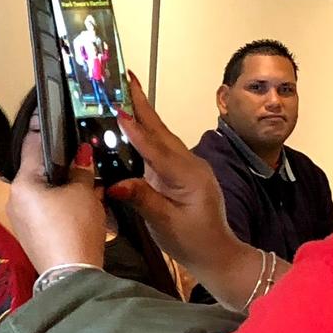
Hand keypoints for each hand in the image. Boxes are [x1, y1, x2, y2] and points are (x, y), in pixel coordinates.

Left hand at [4, 127, 117, 277]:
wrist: (72, 276)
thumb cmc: (75, 230)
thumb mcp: (84, 192)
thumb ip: (81, 169)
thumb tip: (82, 153)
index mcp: (23, 184)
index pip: (32, 145)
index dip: (45, 130)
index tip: (54, 120)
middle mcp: (15, 199)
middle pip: (39, 170)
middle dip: (62, 165)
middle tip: (83, 160)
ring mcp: (21, 218)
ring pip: (44, 191)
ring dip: (64, 186)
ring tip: (88, 185)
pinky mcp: (31, 233)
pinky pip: (46, 209)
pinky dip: (62, 204)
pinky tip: (82, 206)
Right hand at [103, 73, 247, 284]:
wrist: (217, 253)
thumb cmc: (193, 242)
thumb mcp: (166, 225)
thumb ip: (143, 200)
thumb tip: (115, 184)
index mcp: (188, 176)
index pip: (156, 149)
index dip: (136, 130)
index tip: (119, 110)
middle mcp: (189, 165)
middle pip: (160, 130)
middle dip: (141, 104)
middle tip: (125, 79)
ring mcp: (187, 166)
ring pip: (161, 136)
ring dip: (143, 113)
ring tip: (126, 92)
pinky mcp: (181, 172)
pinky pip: (161, 147)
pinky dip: (146, 132)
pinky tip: (134, 123)